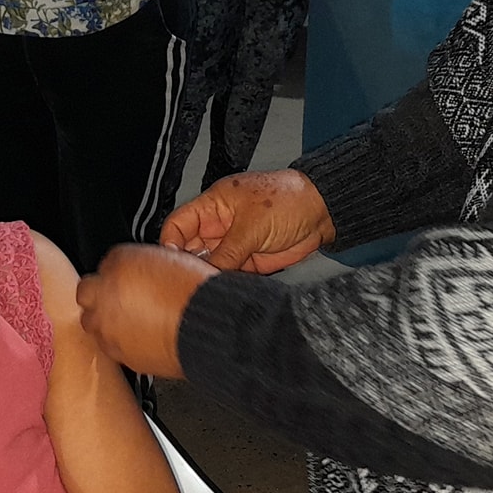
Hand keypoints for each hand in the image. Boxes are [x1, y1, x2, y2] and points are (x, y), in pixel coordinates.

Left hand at [74, 243, 217, 377]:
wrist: (208, 326)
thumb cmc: (197, 292)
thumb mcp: (171, 259)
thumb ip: (143, 265)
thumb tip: (137, 274)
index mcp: (120, 263)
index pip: (103, 265)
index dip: (116, 274)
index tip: (125, 280)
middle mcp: (106, 293)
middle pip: (86, 293)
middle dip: (99, 296)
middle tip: (119, 299)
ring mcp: (109, 326)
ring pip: (92, 322)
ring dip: (105, 320)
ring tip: (130, 321)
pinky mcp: (118, 352)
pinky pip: (110, 346)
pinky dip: (120, 342)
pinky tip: (141, 337)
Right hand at [158, 168, 333, 273]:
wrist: (323, 212)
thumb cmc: (289, 200)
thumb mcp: (251, 226)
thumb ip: (227, 252)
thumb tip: (206, 273)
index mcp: (213, 205)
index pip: (178, 224)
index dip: (170, 244)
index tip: (172, 264)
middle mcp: (220, 226)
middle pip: (190, 249)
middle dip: (189, 265)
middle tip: (191, 282)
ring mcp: (234, 244)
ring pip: (210, 265)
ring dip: (209, 277)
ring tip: (210, 289)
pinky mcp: (248, 261)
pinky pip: (229, 275)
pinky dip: (226, 284)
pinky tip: (225, 291)